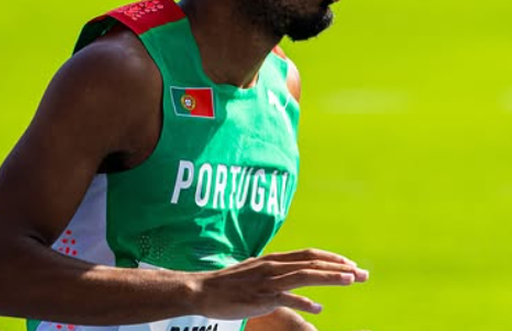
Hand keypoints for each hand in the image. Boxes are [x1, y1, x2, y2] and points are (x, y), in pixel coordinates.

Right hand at [193, 249, 368, 320]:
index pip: (308, 254)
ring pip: (305, 275)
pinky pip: (288, 299)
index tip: (350, 264)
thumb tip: (295, 283)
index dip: (331, 258)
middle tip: (363, 273)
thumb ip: (274, 274)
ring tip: (351, 280)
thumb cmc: (228, 283)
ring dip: (330, 277)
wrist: (202, 289)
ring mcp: (268, 281)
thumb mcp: (254, 272)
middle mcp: (273, 267)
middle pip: (312, 262)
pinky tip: (318, 309)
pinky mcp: (262, 297)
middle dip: (340, 267)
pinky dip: (305, 302)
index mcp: (272, 260)